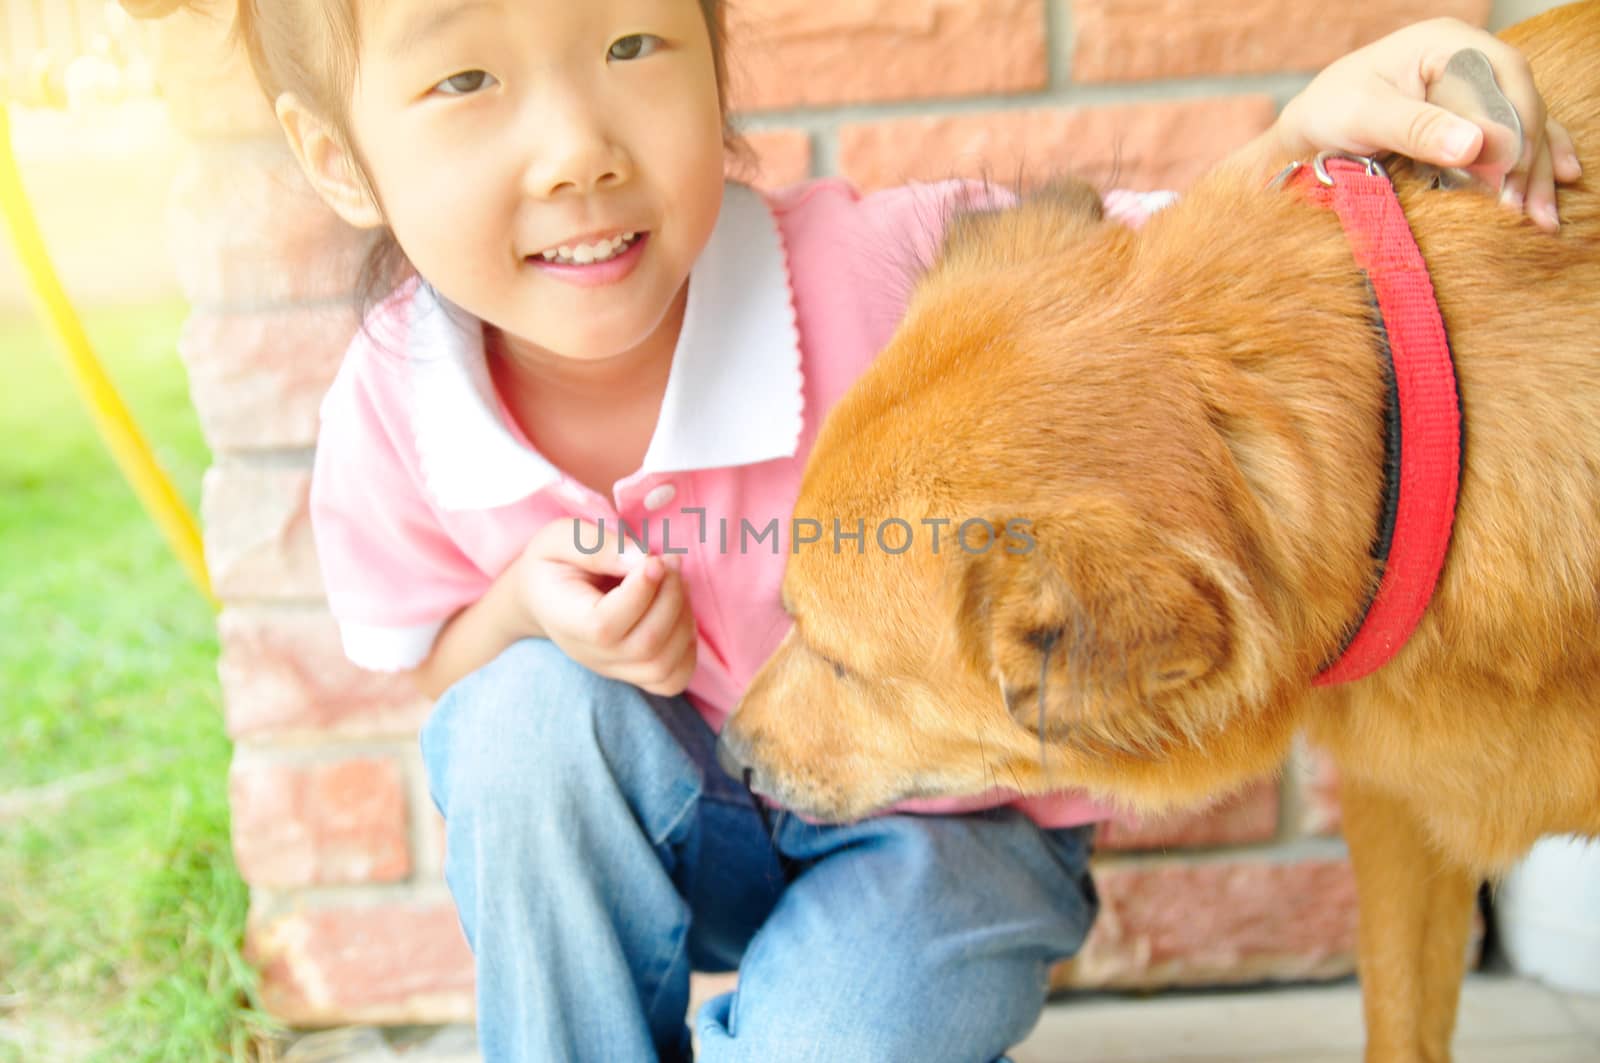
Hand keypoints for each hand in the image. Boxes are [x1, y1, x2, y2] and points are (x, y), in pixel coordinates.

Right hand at [518, 518, 697, 695]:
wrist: (542, 595)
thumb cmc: (554, 562)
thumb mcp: (561, 538)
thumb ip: (597, 546)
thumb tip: (643, 558)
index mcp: (566, 620)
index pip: (606, 626)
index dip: (640, 594)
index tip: (654, 560)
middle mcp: (589, 654)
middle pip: (644, 646)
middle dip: (671, 597)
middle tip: (670, 560)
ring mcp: (613, 668)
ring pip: (663, 665)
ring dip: (683, 618)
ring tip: (675, 581)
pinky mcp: (633, 672)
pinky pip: (673, 680)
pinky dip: (688, 648)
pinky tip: (679, 611)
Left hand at [1274, 17, 1581, 231]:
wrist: (1311, 131)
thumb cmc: (1329, 111)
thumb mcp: (1365, 116)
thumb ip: (1415, 128)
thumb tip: (1473, 145)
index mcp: (1446, 44)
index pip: (1502, 78)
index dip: (1514, 126)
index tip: (1510, 173)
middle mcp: (1470, 61)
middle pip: (1520, 105)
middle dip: (1528, 159)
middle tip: (1527, 210)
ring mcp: (1474, 91)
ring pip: (1522, 127)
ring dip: (1534, 173)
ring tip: (1542, 218)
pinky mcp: (1472, 120)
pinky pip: (1513, 140)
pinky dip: (1528, 167)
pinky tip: (1553, 187)